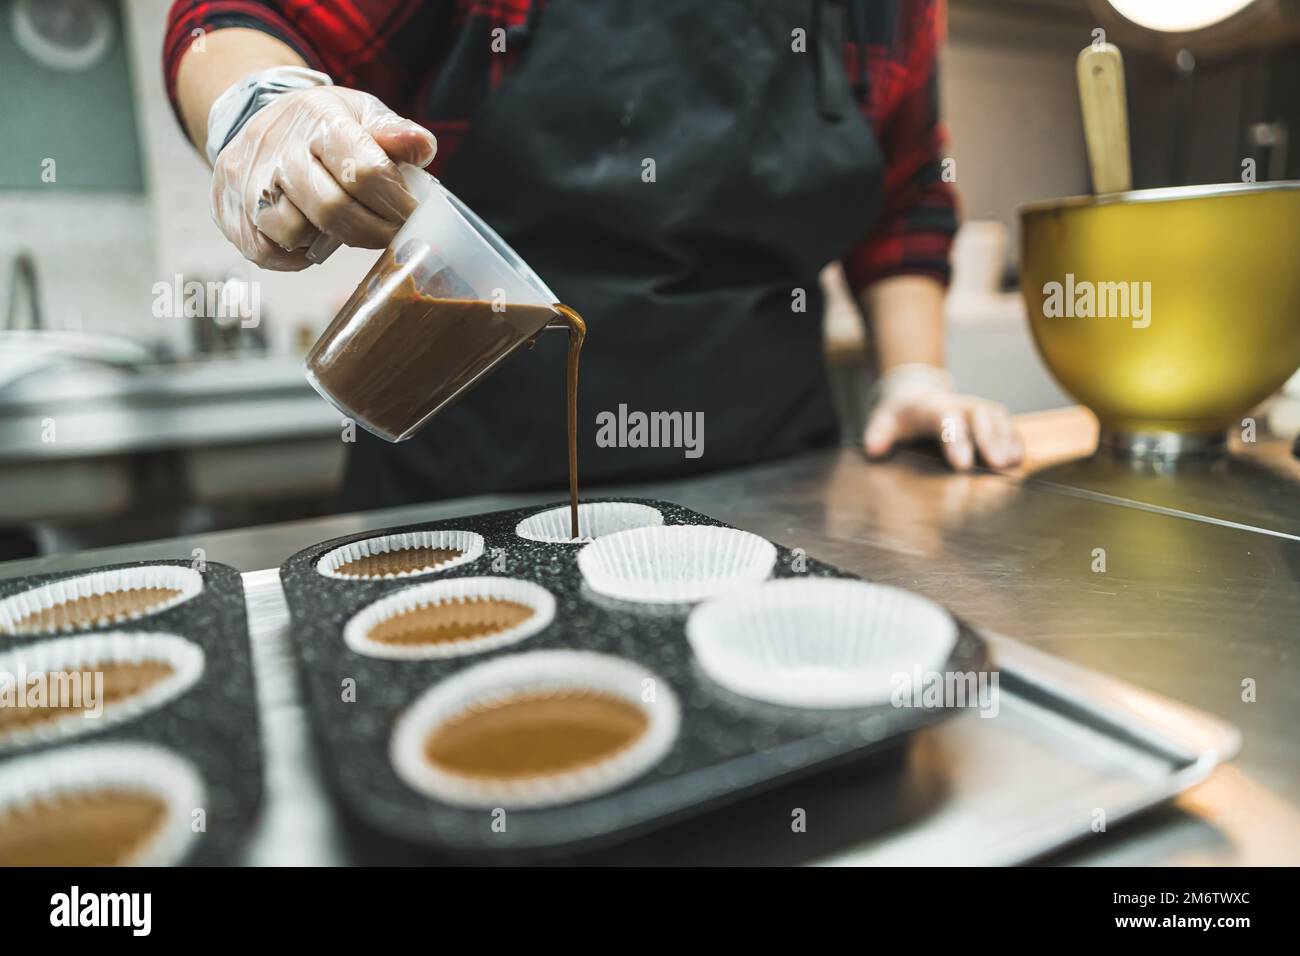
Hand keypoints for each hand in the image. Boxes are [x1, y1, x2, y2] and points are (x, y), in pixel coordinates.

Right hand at [210, 86, 436, 269]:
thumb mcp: (362, 113)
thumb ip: (395, 132)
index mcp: (319, 120)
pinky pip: (262, 251)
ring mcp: (246, 178)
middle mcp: (276, 147)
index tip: (411, 215)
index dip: (396, 204)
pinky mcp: (226, 206)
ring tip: (341, 227)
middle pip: (331, 210)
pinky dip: (292, 256)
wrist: (262, 116)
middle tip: (388, 233)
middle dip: (370, 232)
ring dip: (324, 241)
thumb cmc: (324, 124)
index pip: (365, 172)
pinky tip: (309, 240)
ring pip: (291, 232)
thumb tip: (421, 146)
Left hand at [864, 369, 1023, 470]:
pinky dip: (1013, 440)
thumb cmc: (901, 415)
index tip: (961, 465)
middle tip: (996, 464)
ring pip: (997, 417)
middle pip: (979, 416)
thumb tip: (874, 450)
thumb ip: (877, 433)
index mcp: (932, 407)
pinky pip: (1006, 424)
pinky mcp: (989, 417)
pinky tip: (1018, 460)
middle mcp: (959, 404)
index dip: (955, 440)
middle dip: (989, 439)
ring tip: (1009, 464)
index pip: (945, 419)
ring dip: (1005, 439)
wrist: (917, 394)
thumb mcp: (883, 419)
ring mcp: (976, 408)